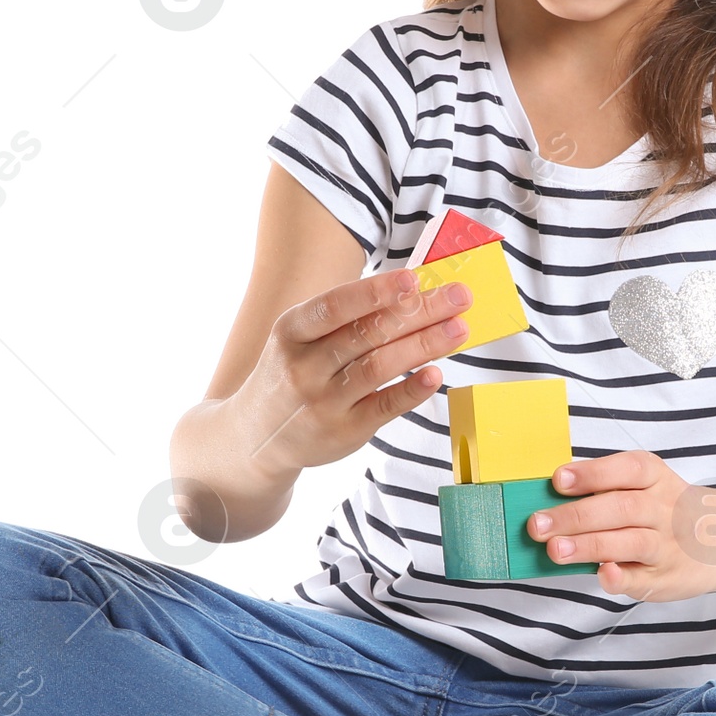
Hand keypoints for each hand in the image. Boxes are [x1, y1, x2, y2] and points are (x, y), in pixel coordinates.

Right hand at [245, 267, 470, 475]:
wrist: (257, 437)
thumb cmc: (293, 372)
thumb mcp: (300, 338)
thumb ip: (346, 317)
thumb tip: (412, 289)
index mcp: (291, 331)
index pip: (335, 306)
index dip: (375, 292)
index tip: (414, 278)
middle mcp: (304, 367)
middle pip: (368, 333)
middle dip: (419, 311)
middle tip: (459, 297)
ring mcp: (323, 402)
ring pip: (379, 367)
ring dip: (424, 345)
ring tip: (459, 329)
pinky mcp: (344, 432)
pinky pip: (384, 407)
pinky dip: (412, 390)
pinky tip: (436, 374)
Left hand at [524, 450, 715, 601]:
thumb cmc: (666, 508)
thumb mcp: (648, 484)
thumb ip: (606, 487)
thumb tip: (550, 497)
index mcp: (655, 478)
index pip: (627, 470)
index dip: (592, 474)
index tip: (558, 480)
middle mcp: (664, 509)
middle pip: (621, 508)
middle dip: (576, 516)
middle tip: (538, 524)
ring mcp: (666, 545)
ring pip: (629, 542)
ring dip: (589, 546)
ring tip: (554, 549)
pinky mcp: (665, 578)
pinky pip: (642, 579)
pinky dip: (621, 578)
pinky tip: (602, 574)